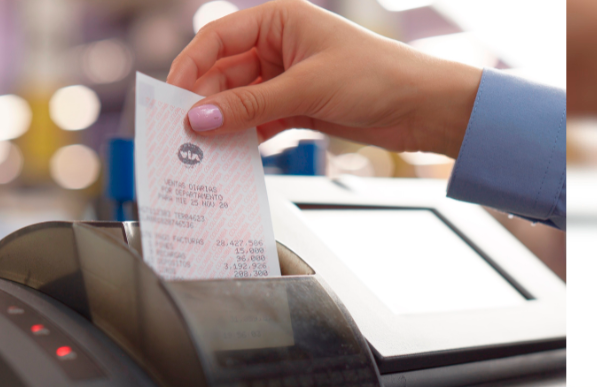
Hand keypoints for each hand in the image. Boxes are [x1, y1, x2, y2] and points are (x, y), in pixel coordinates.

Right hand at [167, 0, 482, 157]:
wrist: (424, 108)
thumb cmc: (379, 77)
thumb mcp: (306, 89)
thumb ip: (248, 106)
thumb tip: (199, 119)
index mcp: (279, 20)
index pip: (217, 38)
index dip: (190, 66)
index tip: (171, 97)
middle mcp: (279, 46)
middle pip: (223, 73)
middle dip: (204, 102)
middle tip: (183, 133)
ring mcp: (287, 78)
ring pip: (238, 101)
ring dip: (223, 124)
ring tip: (204, 150)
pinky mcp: (297, 107)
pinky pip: (257, 121)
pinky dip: (244, 137)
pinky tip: (233, 156)